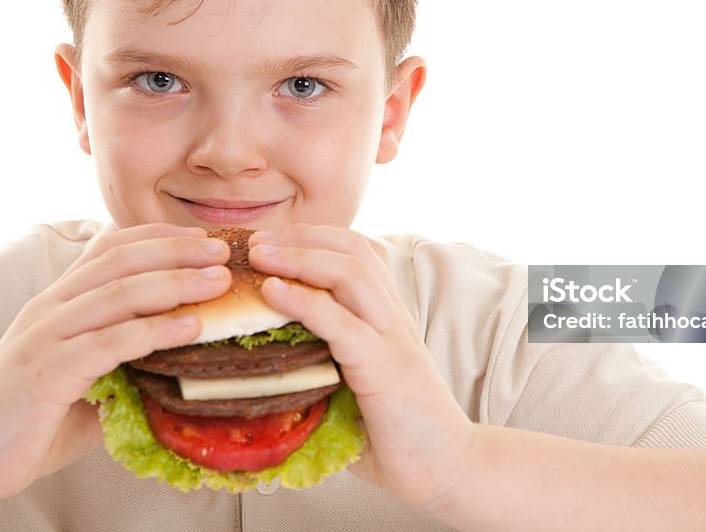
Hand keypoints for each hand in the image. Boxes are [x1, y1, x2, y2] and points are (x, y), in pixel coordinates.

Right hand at [0, 223, 230, 500]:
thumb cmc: (37, 415)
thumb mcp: (89, 374)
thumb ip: (128, 356)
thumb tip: (191, 350)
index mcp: (61, 301)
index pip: (112, 248)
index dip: (161, 237)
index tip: (206, 236)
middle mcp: (52, 307)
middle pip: (121, 260)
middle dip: (178, 250)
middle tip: (224, 250)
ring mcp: (47, 336)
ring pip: (118, 293)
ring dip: (175, 282)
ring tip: (219, 281)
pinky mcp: (47, 371)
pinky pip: (108, 342)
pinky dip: (153, 330)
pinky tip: (190, 326)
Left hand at [248, 224, 474, 511]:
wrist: (450, 469)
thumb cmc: (400, 438)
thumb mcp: (358, 392)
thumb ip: (324, 373)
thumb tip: (268, 375)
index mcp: (388, 319)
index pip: (360, 254)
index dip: (316, 238)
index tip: (272, 242)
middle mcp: (393, 319)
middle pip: (353, 250)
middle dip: (300, 236)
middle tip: (255, 240)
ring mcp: (392, 339)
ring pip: (350, 272)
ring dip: (299, 256)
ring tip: (259, 254)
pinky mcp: (384, 368)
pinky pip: (342, 323)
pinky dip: (304, 301)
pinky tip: (273, 292)